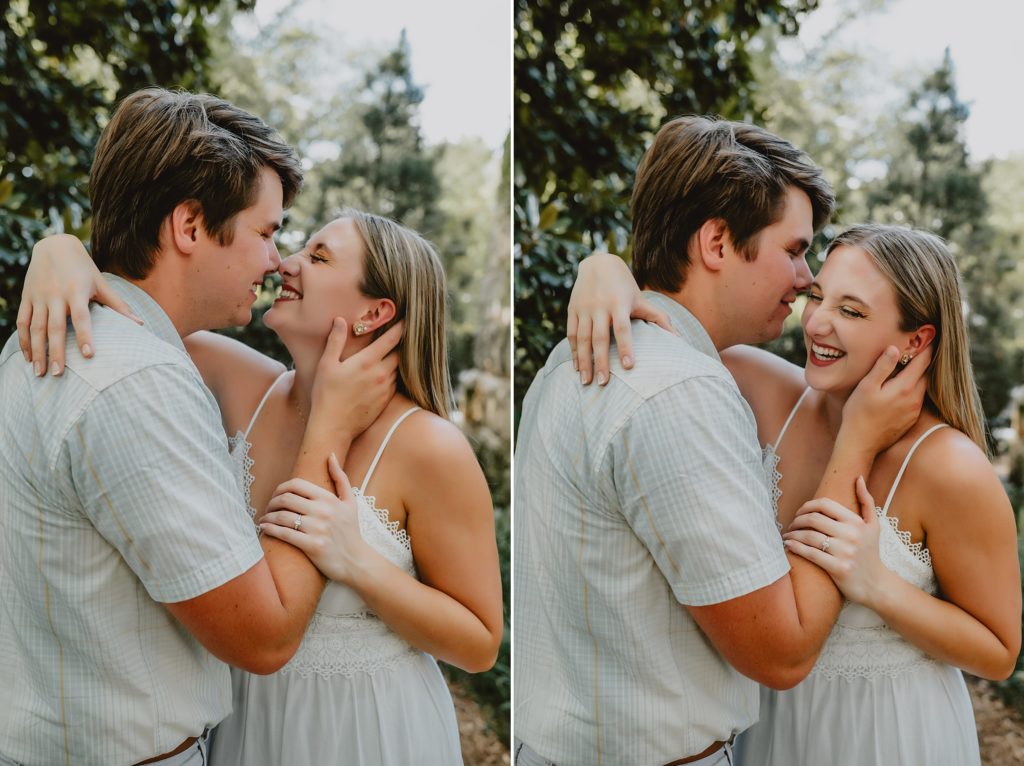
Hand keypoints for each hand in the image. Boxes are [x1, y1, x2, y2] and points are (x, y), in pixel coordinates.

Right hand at [18, 234, 141, 375]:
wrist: (54, 245)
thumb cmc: (83, 268)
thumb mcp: (101, 283)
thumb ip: (118, 305)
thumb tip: (140, 324)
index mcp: (76, 291)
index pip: (81, 317)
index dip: (84, 335)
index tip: (89, 355)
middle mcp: (55, 294)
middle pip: (54, 327)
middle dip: (56, 351)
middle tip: (58, 374)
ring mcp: (38, 297)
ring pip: (35, 328)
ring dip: (37, 351)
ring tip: (40, 372)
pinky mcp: (26, 297)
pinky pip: (22, 322)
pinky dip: (23, 340)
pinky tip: (28, 358)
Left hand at [259, 453, 373, 583]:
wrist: (357, 561)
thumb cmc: (351, 531)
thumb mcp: (351, 502)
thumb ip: (341, 478)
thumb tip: (331, 455)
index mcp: (329, 499)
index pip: (296, 484)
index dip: (280, 488)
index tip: (276, 495)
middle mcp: (323, 511)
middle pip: (286, 499)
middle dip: (272, 502)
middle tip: (268, 508)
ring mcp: (318, 529)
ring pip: (282, 516)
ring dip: (268, 516)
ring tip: (264, 519)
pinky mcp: (312, 546)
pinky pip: (284, 534)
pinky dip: (270, 529)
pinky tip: (264, 528)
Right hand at [311, 318, 401, 439]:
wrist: (333, 427)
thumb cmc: (326, 395)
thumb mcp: (326, 364)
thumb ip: (335, 341)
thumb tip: (340, 320)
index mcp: (367, 361)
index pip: (392, 339)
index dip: (401, 327)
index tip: (407, 318)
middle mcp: (381, 374)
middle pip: (400, 353)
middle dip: (401, 344)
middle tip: (400, 336)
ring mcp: (386, 388)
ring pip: (398, 368)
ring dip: (396, 361)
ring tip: (392, 354)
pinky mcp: (386, 401)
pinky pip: (395, 383)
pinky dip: (392, 376)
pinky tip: (384, 374)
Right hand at [567, 252, 671, 385]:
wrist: (598, 264)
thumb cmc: (625, 286)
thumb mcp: (641, 299)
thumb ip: (658, 318)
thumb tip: (677, 339)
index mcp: (619, 303)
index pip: (622, 328)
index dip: (626, 347)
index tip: (629, 366)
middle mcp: (600, 306)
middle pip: (599, 338)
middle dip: (601, 362)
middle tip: (603, 383)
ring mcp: (584, 309)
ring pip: (583, 339)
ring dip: (584, 361)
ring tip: (586, 382)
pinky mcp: (572, 310)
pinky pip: (572, 334)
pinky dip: (573, 352)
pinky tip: (577, 368)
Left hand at [783, 477, 888, 606]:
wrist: (877, 585)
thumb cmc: (870, 552)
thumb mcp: (873, 525)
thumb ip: (866, 501)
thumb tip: (858, 478)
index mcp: (857, 522)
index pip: (825, 504)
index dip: (807, 506)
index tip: (799, 513)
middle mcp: (852, 535)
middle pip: (813, 519)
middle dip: (797, 520)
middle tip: (791, 525)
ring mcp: (845, 552)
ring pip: (809, 535)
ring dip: (792, 534)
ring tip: (787, 535)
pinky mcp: (838, 568)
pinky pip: (810, 553)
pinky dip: (795, 547)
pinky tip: (788, 545)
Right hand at [839, 345, 931, 455]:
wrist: (860, 443)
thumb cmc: (858, 413)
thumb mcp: (867, 387)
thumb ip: (882, 367)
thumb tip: (895, 348)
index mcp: (906, 388)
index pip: (923, 361)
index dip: (927, 346)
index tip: (929, 335)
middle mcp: (915, 399)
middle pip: (926, 374)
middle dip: (923, 360)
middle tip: (918, 347)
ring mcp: (914, 411)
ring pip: (921, 387)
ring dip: (917, 376)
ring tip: (908, 366)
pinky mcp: (910, 420)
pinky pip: (916, 399)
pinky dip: (912, 389)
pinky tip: (899, 388)